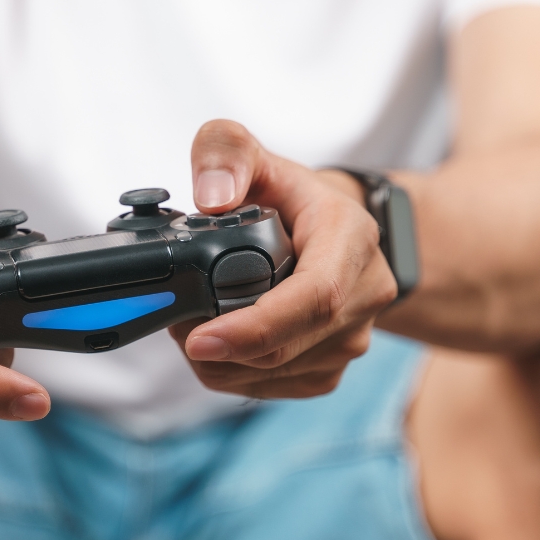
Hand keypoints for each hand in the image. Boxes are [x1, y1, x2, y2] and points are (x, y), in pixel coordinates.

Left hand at [169, 120, 397, 398]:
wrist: (323, 226)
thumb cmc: (284, 192)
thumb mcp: (249, 151)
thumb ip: (225, 154)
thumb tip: (211, 200)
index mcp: (351, 238)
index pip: (317, 297)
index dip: (257, 327)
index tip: (200, 339)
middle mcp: (365, 294)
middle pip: (290, 346)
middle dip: (221, 347)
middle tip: (175, 324)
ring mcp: (352, 337)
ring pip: (277, 373)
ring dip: (221, 363)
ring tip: (191, 325)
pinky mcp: (331, 366)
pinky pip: (275, 388)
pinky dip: (233, 375)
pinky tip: (216, 345)